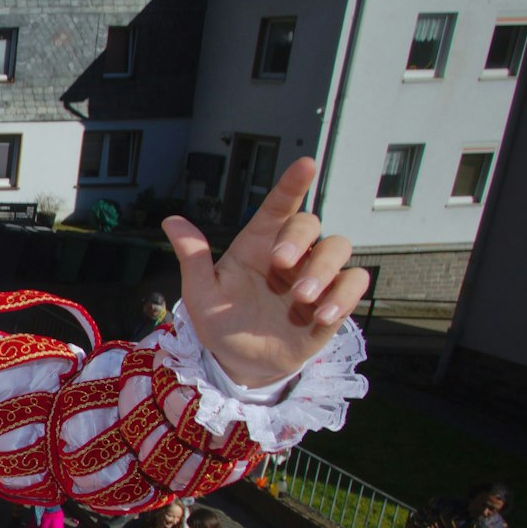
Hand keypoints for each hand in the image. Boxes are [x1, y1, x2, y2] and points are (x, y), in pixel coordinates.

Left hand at [162, 158, 369, 387]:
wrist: (242, 363)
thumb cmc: (221, 322)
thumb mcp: (201, 294)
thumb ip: (193, 258)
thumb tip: (171, 221)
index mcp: (258, 244)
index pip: (278, 206)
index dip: (292, 184)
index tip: (304, 164)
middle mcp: (290, 254)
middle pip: (310, 224)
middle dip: (299, 237)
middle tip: (282, 263)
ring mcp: (314, 276)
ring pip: (339, 248)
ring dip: (324, 269)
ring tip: (302, 298)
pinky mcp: (333, 300)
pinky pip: (354, 283)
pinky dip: (345, 296)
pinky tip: (322, 316)